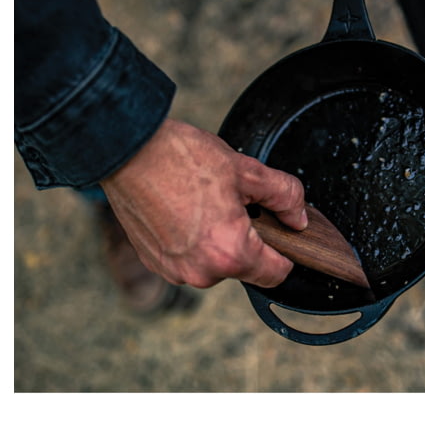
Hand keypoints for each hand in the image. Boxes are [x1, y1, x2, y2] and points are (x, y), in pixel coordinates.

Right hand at [99, 119, 307, 288]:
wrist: (126, 150)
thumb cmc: (180, 158)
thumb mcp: (247, 171)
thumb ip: (284, 197)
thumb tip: (298, 217)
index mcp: (230, 253)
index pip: (277, 274)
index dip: (284, 250)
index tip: (277, 230)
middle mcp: (202, 273)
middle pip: (244, 267)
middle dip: (245, 238)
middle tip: (232, 201)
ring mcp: (174, 271)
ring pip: (214, 263)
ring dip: (216, 240)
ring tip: (202, 202)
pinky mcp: (154, 262)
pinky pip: (187, 259)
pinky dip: (191, 241)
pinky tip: (181, 209)